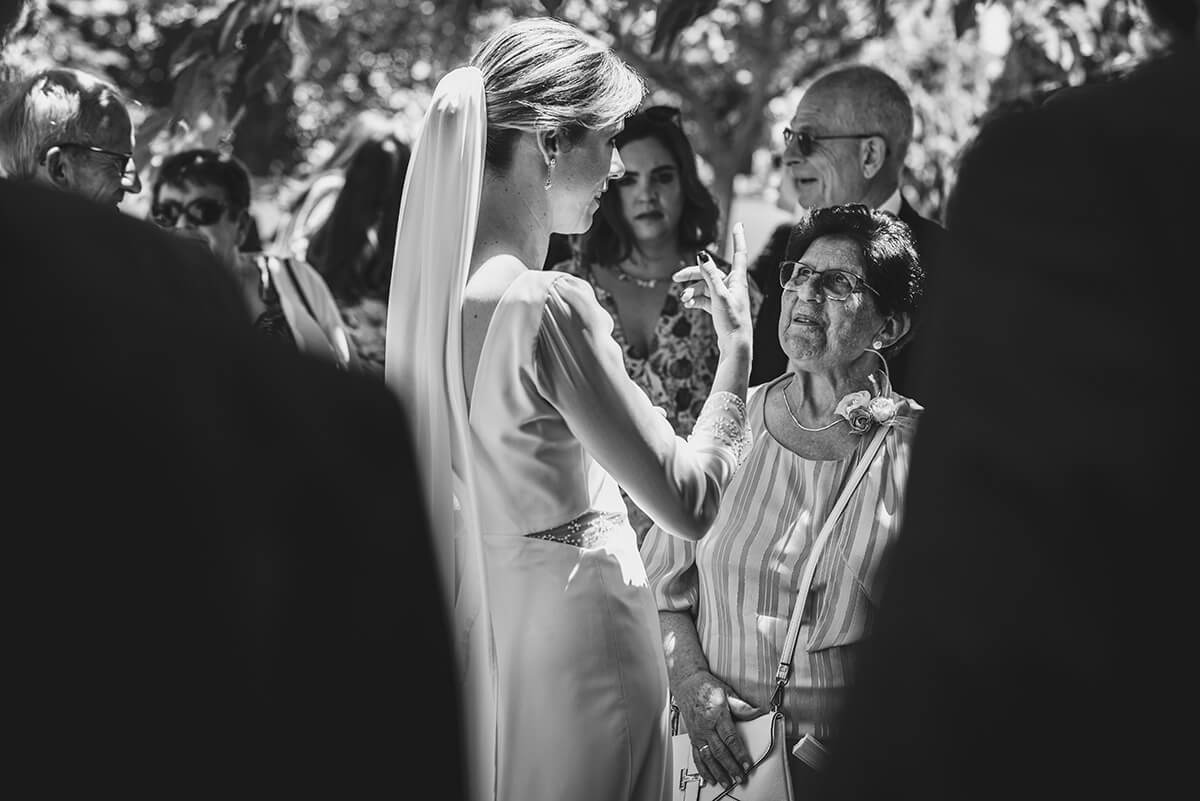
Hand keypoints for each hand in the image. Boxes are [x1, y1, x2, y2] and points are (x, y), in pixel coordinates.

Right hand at [673, 222, 752, 353]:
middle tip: (675, 277)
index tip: (738, 225)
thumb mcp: (718, 295)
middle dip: (692, 275)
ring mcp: (724, 296)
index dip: (738, 238)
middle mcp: (732, 285)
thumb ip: (709, 274)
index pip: (739, 253)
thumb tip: (702, 255)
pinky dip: (695, 299)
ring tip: (683, 300)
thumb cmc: (732, 320)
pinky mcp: (718, 307)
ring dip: (692, 291)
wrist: (735, 345)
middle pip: (709, 272)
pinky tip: (687, 304)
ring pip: (704, 286)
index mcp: (737, 279)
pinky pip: (704, 298)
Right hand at [675, 670, 761, 788]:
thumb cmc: (707, 687)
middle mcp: (706, 726)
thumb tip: (759, 711)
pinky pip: (697, 756)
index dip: (739, 752)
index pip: (730, 738)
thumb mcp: (726, 692)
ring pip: (707, 757)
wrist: (687, 683)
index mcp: (716, 714)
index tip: (747, 763)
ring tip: (727, 782)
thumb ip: (742, 706)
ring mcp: (698, 733)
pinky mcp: (693, 737)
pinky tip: (709, 777)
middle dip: (730, 766)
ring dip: (717, 772)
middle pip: (719, 751)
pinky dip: (703, 769)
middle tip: (740, 777)